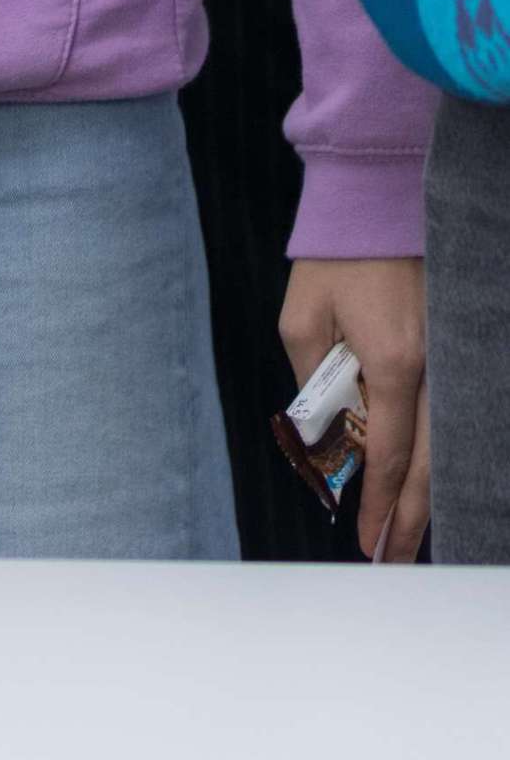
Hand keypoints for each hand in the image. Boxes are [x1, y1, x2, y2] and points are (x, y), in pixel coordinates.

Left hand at [280, 255, 429, 561]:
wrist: (376, 198)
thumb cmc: (335, 255)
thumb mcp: (302, 318)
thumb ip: (313, 381)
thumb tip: (325, 434)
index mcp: (393, 362)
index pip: (390, 454)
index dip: (379, 504)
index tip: (366, 542)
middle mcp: (434, 365)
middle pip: (431, 465)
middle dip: (411, 519)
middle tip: (392, 560)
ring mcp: (453, 355)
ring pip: (449, 445)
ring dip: (432, 495)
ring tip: (411, 537)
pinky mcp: (456, 345)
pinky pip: (453, 415)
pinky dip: (443, 455)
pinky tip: (432, 481)